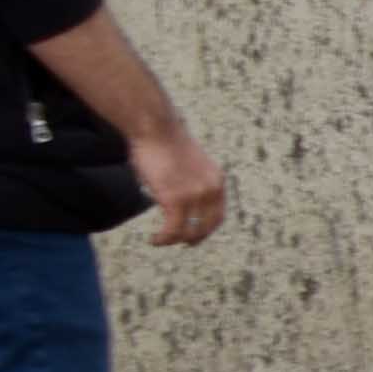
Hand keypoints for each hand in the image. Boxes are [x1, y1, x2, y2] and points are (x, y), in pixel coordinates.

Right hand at [132, 126, 227, 248]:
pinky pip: (173, 229)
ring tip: (161, 241)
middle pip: (208, 226)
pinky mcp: (175, 199)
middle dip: (194, 238)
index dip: (207, 228)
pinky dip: (164, 239)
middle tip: (182, 243)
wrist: (156, 128)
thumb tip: (177, 193)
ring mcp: (194, 196)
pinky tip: (154, 239)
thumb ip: (190, 180)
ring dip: (174, 240)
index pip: (218, 214)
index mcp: (216, 180)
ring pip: (188, 231)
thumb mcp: (188, 163)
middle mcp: (211, 190)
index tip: (196, 235)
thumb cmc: (164, 141)